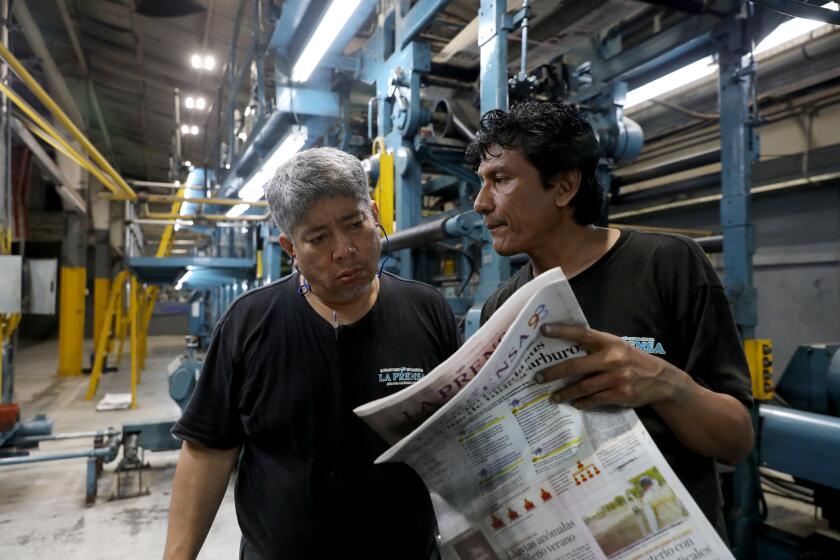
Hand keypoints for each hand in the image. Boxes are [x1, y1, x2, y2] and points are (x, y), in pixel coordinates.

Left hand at [535, 324, 689, 409]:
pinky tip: (574, 403)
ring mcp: (617, 377)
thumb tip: (566, 350)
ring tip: (553, 396)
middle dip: (554, 372)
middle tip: (538, 378)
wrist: (661, 380)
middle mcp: (613, 358)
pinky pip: (594, 399)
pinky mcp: (621, 394)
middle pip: (576, 365)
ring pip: (583, 386)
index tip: (543, 330)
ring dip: (565, 393)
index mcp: (610, 342)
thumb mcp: (618, 348)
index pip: (582, 334)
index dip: (562, 331)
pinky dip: (582, 402)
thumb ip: (596, 348)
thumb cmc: (632, 361)